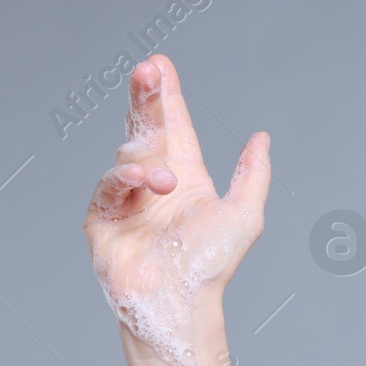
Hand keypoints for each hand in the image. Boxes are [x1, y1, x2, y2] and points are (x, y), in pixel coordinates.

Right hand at [81, 53, 270, 365]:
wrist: (181, 302)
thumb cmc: (212, 265)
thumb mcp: (244, 214)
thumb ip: (253, 174)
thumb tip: (262, 137)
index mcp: (186, 176)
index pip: (173, 126)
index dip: (166, 95)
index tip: (159, 63)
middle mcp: (154, 182)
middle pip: (144, 126)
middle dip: (145, 96)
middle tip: (146, 68)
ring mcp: (126, 199)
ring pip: (128, 155)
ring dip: (147, 160)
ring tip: (165, 181)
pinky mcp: (103, 218)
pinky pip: (109, 185)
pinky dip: (126, 178)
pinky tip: (146, 182)